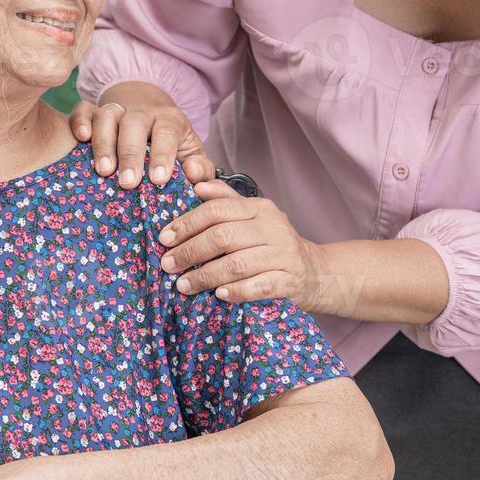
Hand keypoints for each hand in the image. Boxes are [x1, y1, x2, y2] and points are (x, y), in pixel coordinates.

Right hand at [70, 81, 215, 188]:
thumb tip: (193, 174)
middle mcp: (142, 112)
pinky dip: (79, 121)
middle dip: (130, 154)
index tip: (158, 179)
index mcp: (169, 120)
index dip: (162, 154)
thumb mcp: (191, 153)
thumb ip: (200, 168)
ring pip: (107, 116)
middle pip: (134, 124)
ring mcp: (117, 110)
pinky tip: (80, 138)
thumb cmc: (172, 145)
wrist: (150, 115)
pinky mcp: (94, 111)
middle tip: (127, 183)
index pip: (167, 132)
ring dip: (103, 143)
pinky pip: (83, 109)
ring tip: (103, 170)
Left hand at [158, 178, 327, 311]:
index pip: (218, 209)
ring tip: (184, 285)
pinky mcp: (289, 281)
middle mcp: (272, 228)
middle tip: (168, 264)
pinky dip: (236, 291)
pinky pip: (259, 286)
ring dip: (206, 276)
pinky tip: (219, 295)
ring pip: (237, 264)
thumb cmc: (273, 244)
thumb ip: (225, 200)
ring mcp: (282, 255)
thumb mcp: (253, 216)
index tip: (165, 237)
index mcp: (259, 208)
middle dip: (190, 251)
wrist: (315, 271)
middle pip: (223, 236)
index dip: (188, 223)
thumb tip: (196, 185)